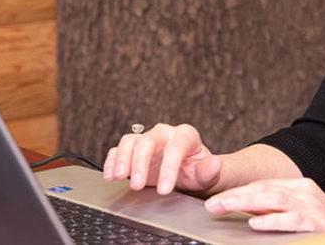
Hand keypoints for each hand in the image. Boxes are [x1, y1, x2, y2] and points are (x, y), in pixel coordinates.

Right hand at [103, 123, 222, 195]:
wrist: (188, 172)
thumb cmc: (197, 171)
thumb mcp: (206, 174)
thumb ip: (209, 170)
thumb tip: (215, 164)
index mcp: (185, 136)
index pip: (175, 148)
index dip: (169, 168)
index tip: (164, 190)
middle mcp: (164, 134)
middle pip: (148, 141)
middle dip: (140, 163)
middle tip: (137, 185)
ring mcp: (147, 141)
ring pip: (130, 141)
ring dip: (122, 159)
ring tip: (119, 177)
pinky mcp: (133, 150)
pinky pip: (118, 150)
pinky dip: (112, 161)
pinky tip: (109, 176)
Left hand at [205, 178, 324, 232]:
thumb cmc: (324, 227)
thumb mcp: (299, 212)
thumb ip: (274, 209)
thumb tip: (243, 209)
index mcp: (299, 187)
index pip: (263, 185)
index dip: (238, 191)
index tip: (216, 200)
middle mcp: (306, 192)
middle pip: (264, 189)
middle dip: (235, 196)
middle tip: (212, 204)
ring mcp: (313, 206)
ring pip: (274, 200)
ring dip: (245, 203)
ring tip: (225, 208)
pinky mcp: (319, 223)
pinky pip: (292, 220)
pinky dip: (272, 221)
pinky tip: (256, 222)